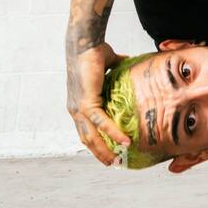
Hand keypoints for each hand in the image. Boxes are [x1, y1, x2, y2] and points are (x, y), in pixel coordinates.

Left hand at [66, 41, 130, 167]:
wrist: (86, 44)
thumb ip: (118, 70)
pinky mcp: (87, 103)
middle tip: (114, 163)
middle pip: (87, 139)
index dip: (97, 143)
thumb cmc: (94, 52)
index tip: (109, 152)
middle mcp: (75, 110)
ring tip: (117, 160)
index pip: (86, 130)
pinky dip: (113, 133)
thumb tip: (132, 64)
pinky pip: (102, 123)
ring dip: (104, 151)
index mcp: (79, 104)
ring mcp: (79, 108)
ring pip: (91, 136)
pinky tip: (124, 141)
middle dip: (100, 153)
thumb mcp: (109, 66)